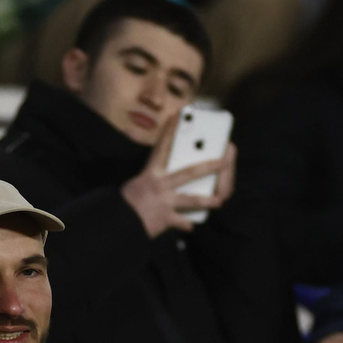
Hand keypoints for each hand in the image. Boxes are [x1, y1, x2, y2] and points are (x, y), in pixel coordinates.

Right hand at [121, 112, 236, 238]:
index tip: (178, 117)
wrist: (118, 223)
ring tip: (219, 200)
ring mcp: (165, 202)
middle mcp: (160, 185)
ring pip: (192, 199)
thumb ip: (149, 182)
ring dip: (207, 200)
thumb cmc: (124, 203)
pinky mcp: (165, 218)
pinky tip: (192, 226)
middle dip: (209, 166)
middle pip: (189, 172)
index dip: (171, 131)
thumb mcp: (136, 185)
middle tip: (224, 160)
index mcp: (151, 173)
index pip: (162, 147)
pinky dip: (186, 224)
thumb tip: (160, 184)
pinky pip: (180, 221)